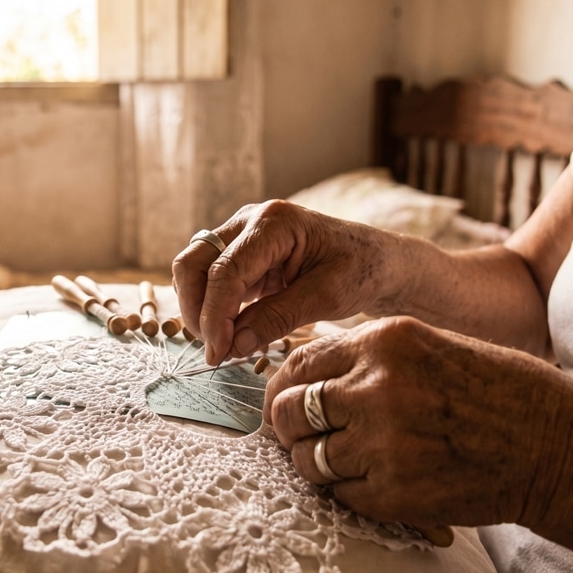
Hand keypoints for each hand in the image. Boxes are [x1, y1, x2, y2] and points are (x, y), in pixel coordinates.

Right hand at [172, 200, 395, 364]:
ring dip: (199, 308)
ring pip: (195, 269)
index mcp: (275, 222)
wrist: (378, 260)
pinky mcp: (242, 253)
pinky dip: (211, 306)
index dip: (215, 315)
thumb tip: (233, 347)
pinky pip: (210, 277)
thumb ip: (277, 319)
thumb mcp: (325, 297)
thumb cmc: (361, 271)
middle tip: (214, 350)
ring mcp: (242, 234)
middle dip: (196, 309)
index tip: (218, 352)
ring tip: (221, 344)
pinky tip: (229, 333)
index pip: (226, 270)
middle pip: (194, 262)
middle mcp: (250, 220)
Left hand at [265, 316, 572, 529]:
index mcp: (385, 342)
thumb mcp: (431, 347)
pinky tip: (377, 482)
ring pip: (308, 458)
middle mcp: (376, 388)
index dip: (280, 387)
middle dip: (288, 428)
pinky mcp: (393, 493)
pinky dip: (347, 492)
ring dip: (315, 464)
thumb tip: (304, 377)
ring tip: (344, 463)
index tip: (282, 401)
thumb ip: (369, 358)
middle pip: (289, 411)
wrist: (556, 446)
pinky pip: (338, 494)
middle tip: (303, 438)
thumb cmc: (498, 393)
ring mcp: (382, 443)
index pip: (298, 364)